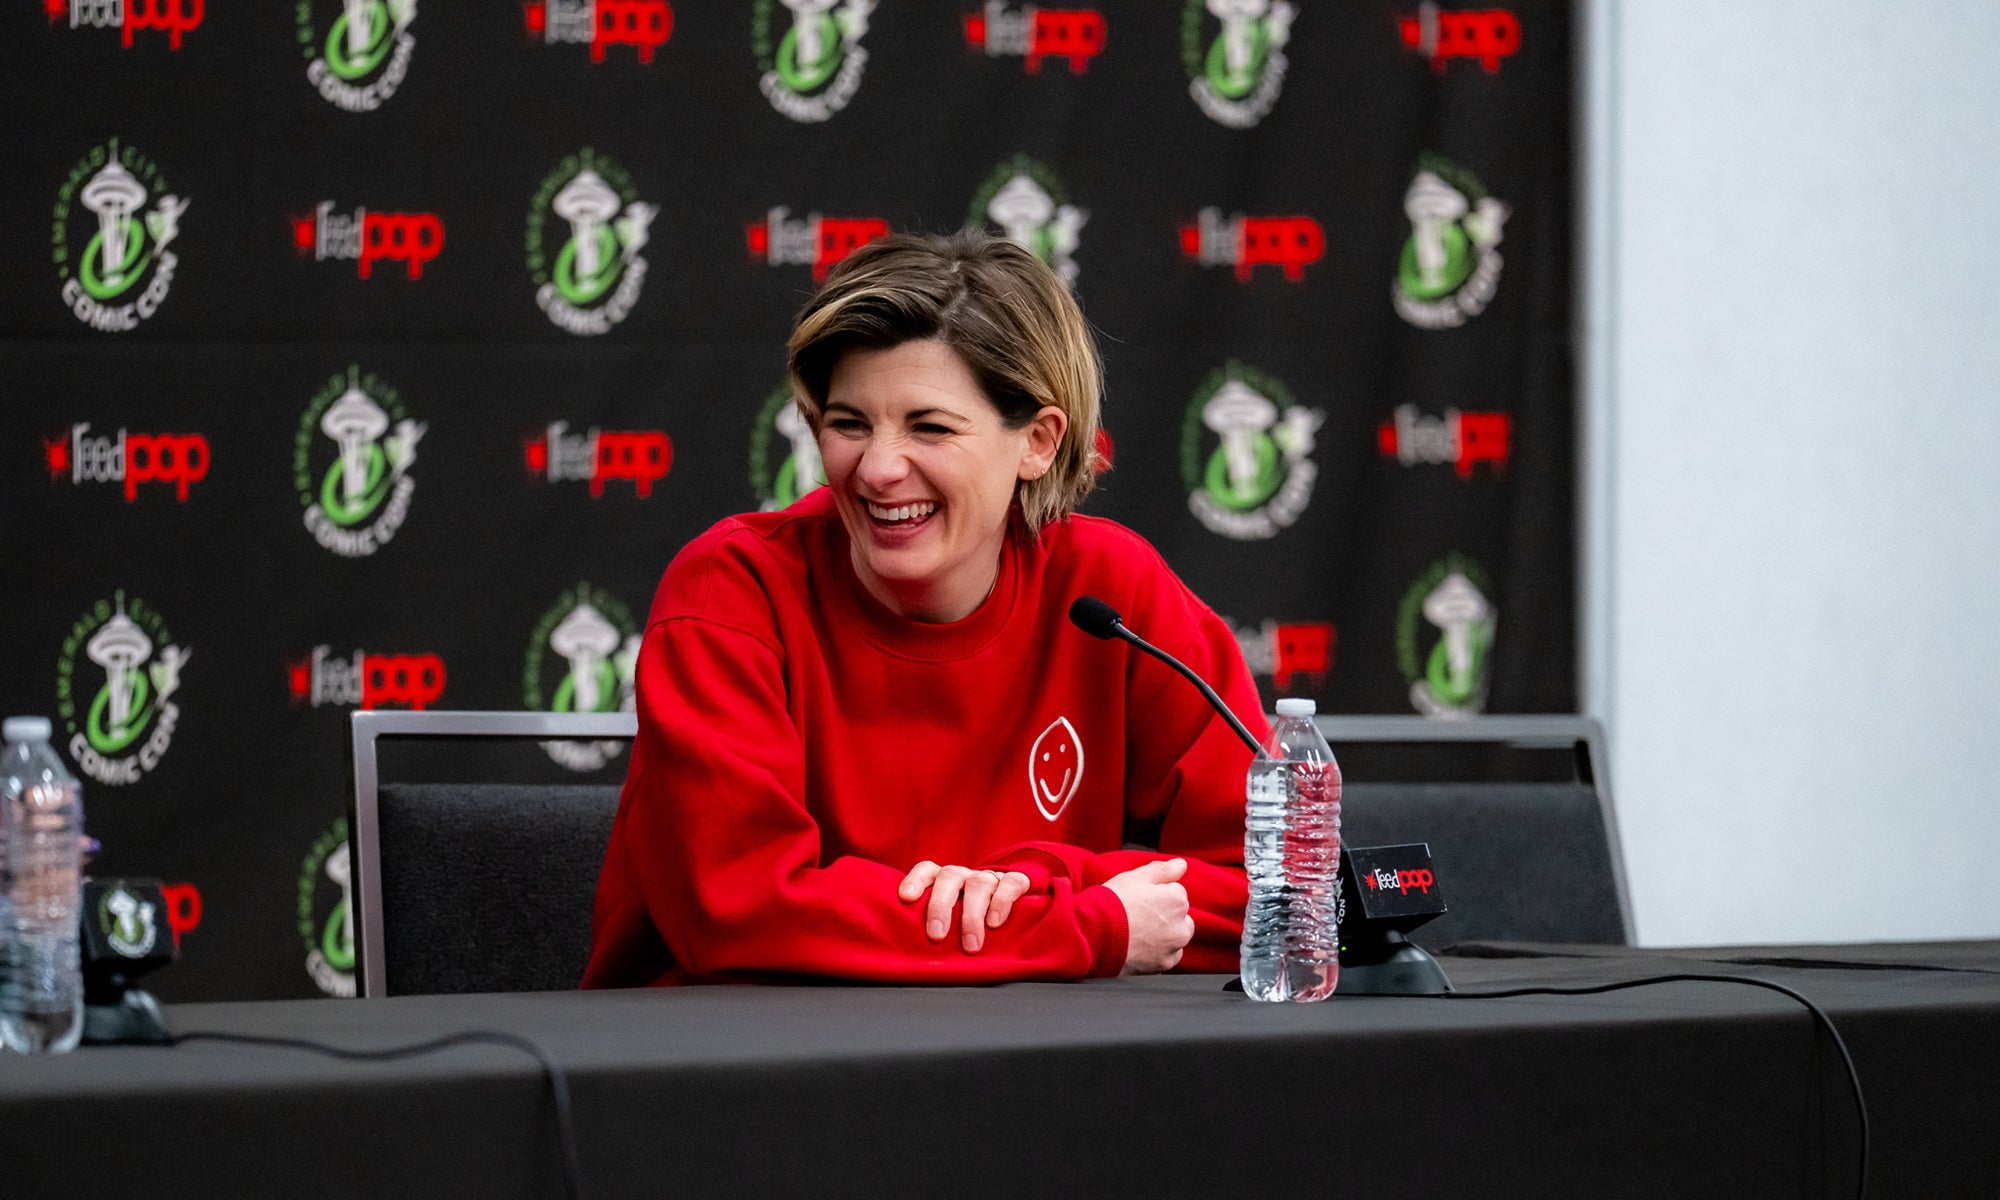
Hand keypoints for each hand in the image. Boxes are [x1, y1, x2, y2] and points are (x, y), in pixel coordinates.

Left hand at [898, 862, 1031, 953]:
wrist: (1009, 906)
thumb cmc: (968, 919)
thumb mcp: (949, 922)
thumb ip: (934, 928)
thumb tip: (913, 958)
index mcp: (944, 880)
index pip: (926, 870)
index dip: (915, 880)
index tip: (906, 898)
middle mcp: (964, 876)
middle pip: (949, 877)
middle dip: (940, 906)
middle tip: (936, 936)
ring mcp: (989, 878)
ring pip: (978, 884)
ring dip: (972, 916)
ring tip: (971, 945)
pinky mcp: (1015, 882)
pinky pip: (1010, 883)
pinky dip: (1002, 902)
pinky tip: (995, 923)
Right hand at [1103, 858, 1193, 974]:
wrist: (1093, 937)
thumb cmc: (1112, 903)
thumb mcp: (1135, 876)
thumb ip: (1163, 869)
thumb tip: (1182, 864)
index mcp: (1177, 900)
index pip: (1176, 892)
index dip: (1156, 893)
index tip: (1139, 899)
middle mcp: (1182, 926)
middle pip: (1180, 917)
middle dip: (1166, 915)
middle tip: (1139, 916)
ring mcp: (1173, 948)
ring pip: (1175, 938)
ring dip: (1164, 935)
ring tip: (1138, 933)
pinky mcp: (1162, 966)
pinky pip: (1166, 957)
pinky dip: (1157, 953)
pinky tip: (1139, 947)